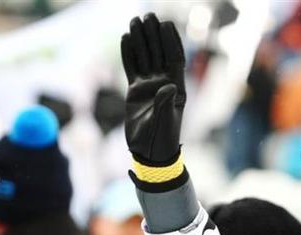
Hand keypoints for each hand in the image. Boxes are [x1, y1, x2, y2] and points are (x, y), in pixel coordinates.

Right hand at [121, 13, 186, 165]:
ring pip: (145, 58)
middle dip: (154, 35)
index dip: (171, 41)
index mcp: (176, 89)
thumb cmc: (161, 140)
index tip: (166, 24)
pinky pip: (132, 68)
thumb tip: (169, 86)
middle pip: (159, 53)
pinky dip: (128, 54)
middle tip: (148, 15)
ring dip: (141, 40)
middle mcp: (163, 84)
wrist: (149, 152)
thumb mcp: (164, 123)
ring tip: (134, 21)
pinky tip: (125, 38)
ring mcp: (149, 86)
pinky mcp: (136, 91)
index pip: (174, 59)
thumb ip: (165, 104)